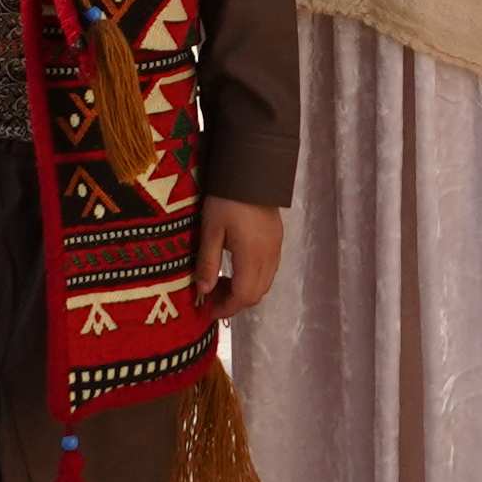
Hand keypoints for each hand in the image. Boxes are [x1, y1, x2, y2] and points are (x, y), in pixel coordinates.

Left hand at [200, 198, 284, 316]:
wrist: (252, 170)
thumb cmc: (226, 199)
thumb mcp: (210, 229)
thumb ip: (208, 262)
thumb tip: (203, 291)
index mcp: (252, 256)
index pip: (244, 296)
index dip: (227, 308)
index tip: (209, 311)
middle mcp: (269, 256)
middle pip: (256, 294)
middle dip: (234, 302)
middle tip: (211, 298)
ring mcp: (276, 248)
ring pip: (264, 283)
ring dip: (244, 291)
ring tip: (221, 284)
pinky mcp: (277, 239)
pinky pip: (268, 270)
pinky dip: (252, 278)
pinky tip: (235, 269)